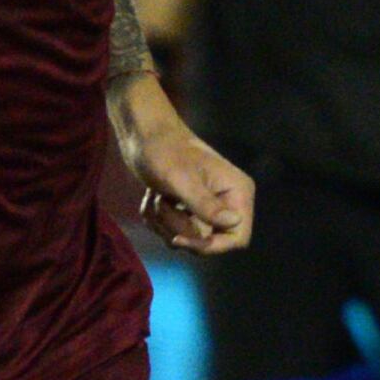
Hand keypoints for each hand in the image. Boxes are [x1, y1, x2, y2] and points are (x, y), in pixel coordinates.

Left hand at [130, 128, 253, 254]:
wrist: (142, 133)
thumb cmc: (162, 150)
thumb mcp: (180, 179)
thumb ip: (206, 204)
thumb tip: (234, 223)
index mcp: (237, 192)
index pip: (237, 238)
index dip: (210, 245)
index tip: (179, 238)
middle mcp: (228, 201)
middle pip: (209, 241)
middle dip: (178, 228)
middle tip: (161, 203)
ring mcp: (209, 205)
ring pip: (189, 237)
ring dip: (163, 222)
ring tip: (155, 196)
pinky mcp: (191, 207)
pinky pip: (174, 230)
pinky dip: (157, 219)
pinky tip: (151, 197)